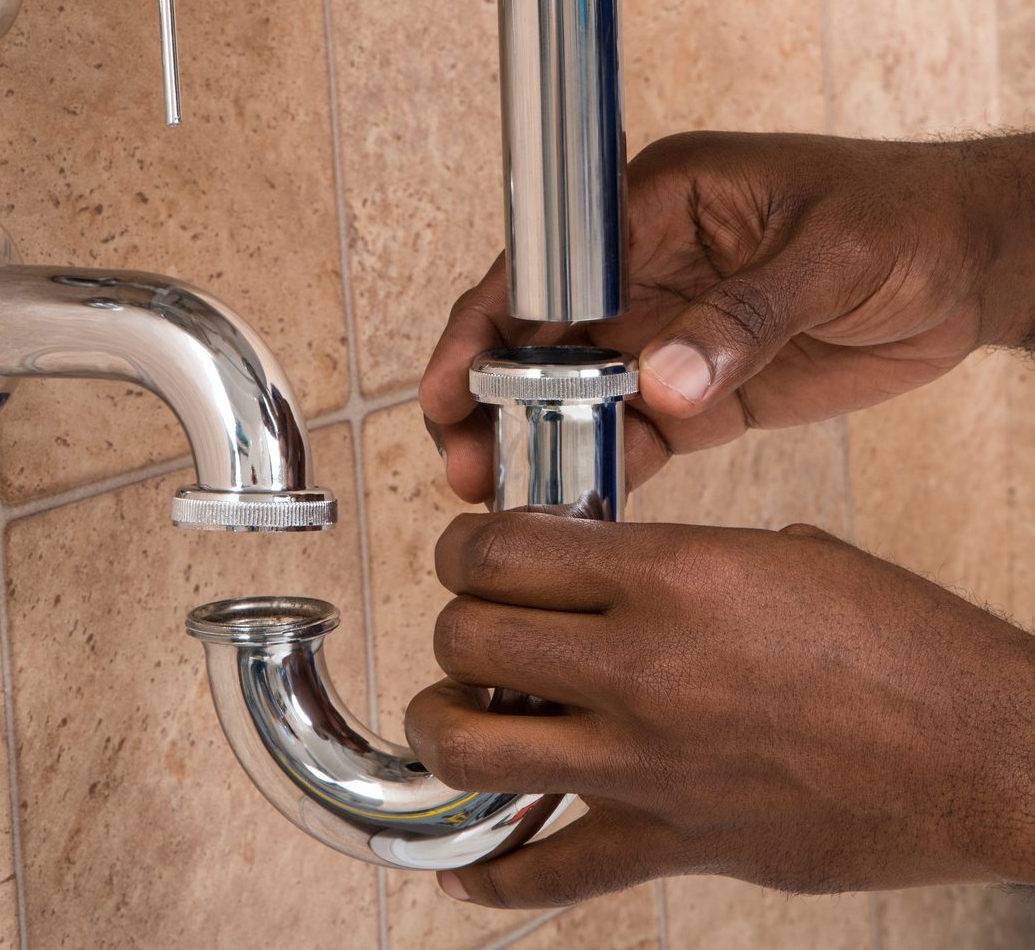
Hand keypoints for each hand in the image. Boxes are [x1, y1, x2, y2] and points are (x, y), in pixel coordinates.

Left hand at [405, 513, 1034, 908]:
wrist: (983, 750)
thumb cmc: (898, 642)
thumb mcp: (777, 555)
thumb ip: (675, 562)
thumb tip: (610, 574)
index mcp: (669, 572)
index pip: (501, 547)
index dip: (463, 545)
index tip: (468, 554)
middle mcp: (642, 662)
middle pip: (467, 637)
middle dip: (451, 627)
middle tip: (470, 627)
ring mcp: (650, 762)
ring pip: (473, 748)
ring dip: (441, 728)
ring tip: (453, 716)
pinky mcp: (675, 843)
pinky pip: (550, 875)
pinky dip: (493, 877)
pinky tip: (465, 868)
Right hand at [421, 131, 1034, 501]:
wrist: (976, 264)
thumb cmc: (906, 217)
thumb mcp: (832, 253)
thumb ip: (745, 317)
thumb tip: (663, 381)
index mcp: (657, 201)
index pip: (548, 260)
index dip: (489, 320)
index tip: (453, 382)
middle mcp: (645, 267)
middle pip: (541, 333)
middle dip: (492, 395)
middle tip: (462, 459)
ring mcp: (670, 331)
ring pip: (577, 390)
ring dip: (537, 439)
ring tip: (502, 493)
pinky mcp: (703, 389)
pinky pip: (637, 430)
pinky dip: (605, 464)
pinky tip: (578, 503)